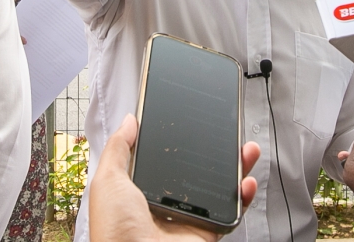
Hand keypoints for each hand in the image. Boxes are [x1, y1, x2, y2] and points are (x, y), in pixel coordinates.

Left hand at [89, 114, 258, 241]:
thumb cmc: (116, 231)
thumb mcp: (108, 181)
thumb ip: (118, 149)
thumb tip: (129, 122)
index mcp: (139, 189)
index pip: (165, 158)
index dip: (179, 140)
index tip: (193, 123)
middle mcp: (165, 202)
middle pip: (196, 169)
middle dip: (214, 150)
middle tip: (226, 133)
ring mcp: (187, 216)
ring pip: (217, 187)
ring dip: (235, 167)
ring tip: (245, 150)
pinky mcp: (205, 230)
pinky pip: (229, 212)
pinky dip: (242, 197)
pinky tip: (245, 182)